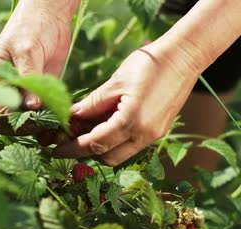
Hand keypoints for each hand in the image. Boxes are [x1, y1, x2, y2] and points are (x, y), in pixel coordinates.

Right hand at [0, 2, 72, 133]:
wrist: (50, 16)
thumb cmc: (31, 27)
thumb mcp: (27, 50)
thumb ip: (28, 78)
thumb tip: (31, 106)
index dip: (8, 119)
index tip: (27, 119)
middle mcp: (7, 88)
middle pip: (9, 120)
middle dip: (24, 126)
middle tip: (43, 125)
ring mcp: (24, 92)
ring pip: (27, 119)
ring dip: (39, 125)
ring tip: (54, 124)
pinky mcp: (41, 93)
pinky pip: (43, 112)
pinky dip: (51, 117)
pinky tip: (61, 118)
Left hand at [53, 44, 199, 165]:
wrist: (183, 58)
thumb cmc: (148, 64)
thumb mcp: (115, 82)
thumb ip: (92, 103)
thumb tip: (70, 117)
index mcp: (131, 121)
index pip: (95, 144)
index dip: (73, 148)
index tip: (57, 149)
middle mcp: (144, 135)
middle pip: (107, 157)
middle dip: (86, 152)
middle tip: (69, 140)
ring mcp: (153, 135)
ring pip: (120, 155)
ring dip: (101, 149)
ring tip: (86, 132)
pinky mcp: (158, 131)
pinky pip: (131, 146)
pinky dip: (115, 142)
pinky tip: (105, 126)